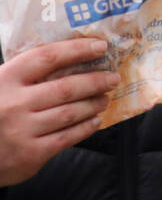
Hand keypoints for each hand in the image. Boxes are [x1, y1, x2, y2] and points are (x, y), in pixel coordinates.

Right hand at [0, 38, 119, 187]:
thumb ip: (23, 76)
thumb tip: (68, 58)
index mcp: (4, 80)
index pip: (46, 57)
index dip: (76, 50)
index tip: (99, 46)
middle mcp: (13, 103)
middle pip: (66, 87)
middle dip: (95, 81)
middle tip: (112, 78)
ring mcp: (22, 130)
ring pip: (70, 112)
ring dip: (93, 104)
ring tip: (104, 99)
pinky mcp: (31, 153)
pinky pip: (68, 137)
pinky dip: (86, 127)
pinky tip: (95, 121)